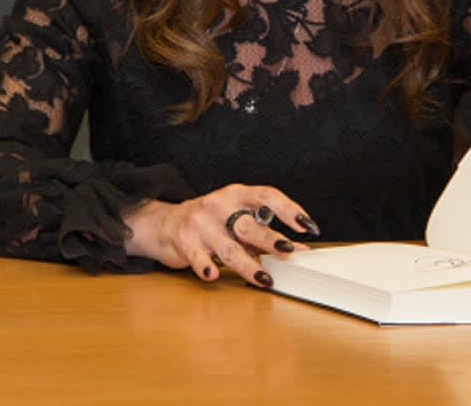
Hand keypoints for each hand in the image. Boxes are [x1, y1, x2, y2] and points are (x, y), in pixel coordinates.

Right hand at [122, 184, 316, 287]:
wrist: (164, 223)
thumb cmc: (209, 222)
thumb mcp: (235, 220)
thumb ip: (263, 233)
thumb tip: (297, 250)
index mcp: (236, 194)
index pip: (267, 196)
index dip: (288, 209)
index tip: (306, 225)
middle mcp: (219, 205)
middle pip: (248, 224)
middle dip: (269, 239)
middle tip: (288, 251)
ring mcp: (200, 222)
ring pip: (229, 247)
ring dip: (248, 264)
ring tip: (265, 277)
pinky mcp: (184, 240)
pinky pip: (197, 256)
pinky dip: (205, 266)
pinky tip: (212, 275)